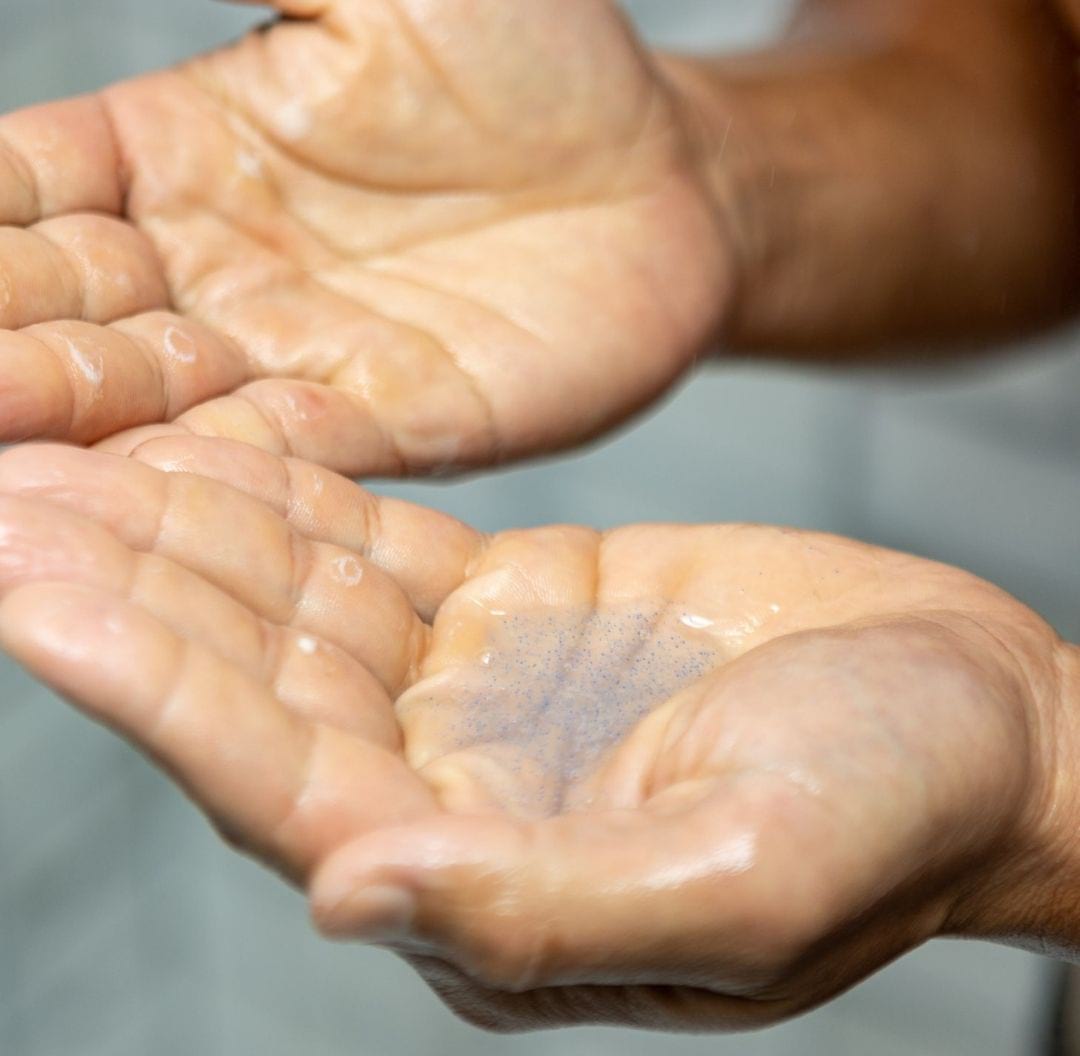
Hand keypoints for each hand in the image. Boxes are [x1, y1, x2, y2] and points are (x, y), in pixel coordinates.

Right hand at [0, 0, 727, 474]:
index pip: (23, 195)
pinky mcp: (396, 420)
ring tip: (1, 476)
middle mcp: (224, 267)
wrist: (664, 177)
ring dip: (70, 429)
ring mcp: (306, 353)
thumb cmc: (543, 55)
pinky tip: (141, 495)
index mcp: (186, 150)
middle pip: (69, 312)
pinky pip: (286, 451)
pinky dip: (217, 471)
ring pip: (158, 400)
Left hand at [0, 438, 1071, 1032]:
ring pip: (298, 607)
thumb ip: (542, 909)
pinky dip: (293, 496)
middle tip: (7, 493)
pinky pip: (376, 549)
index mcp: (488, 884)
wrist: (982, 718)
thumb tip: (346, 895)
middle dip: (128, 593)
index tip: (29, 588)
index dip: (147, 688)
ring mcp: (480, 693)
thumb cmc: (900, 813)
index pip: (276, 783)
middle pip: (254, 686)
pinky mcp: (519, 608)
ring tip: (76, 449)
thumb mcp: (747, 883)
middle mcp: (456, 789)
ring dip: (190, 532)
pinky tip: (215, 445)